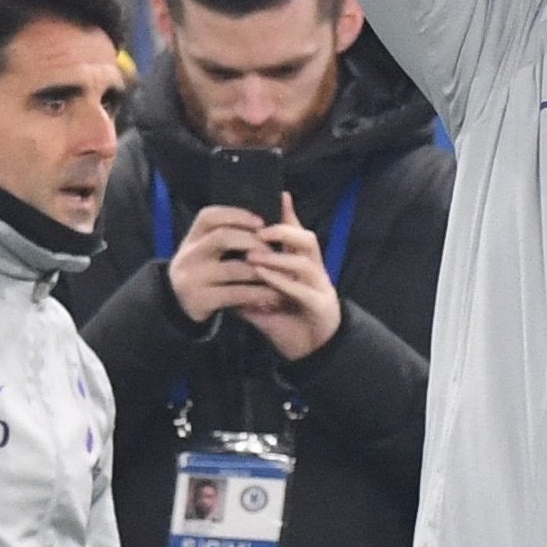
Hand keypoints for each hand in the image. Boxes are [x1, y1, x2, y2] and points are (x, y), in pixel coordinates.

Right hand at [167, 205, 282, 322]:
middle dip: (252, 241)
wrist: (181, 308)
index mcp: (193, 238)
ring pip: (233, 269)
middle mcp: (188, 255)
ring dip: (262, 270)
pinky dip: (259, 293)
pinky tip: (274, 294)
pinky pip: (236, 294)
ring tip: (282, 273)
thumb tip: (283, 197)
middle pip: (221, 237)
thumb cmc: (209, 271)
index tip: (261, 222)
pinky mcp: (200, 301)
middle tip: (273, 250)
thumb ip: (237, 229)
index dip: (236, 215)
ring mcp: (192, 279)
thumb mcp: (213, 249)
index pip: (209, 216)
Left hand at [235, 193, 342, 360]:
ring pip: (305, 263)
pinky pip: (303, 290)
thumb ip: (250, 283)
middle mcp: (315, 272)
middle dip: (284, 231)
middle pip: (307, 240)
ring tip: (254, 255)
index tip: (277, 195)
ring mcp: (321, 288)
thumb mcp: (265, 298)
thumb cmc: (288, 320)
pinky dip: (284, 283)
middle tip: (259, 230)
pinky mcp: (322, 306)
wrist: (312, 351)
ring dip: (279, 257)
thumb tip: (224, 272)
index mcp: (303, 266)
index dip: (289, 214)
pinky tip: (266, 280)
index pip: (297, 234)